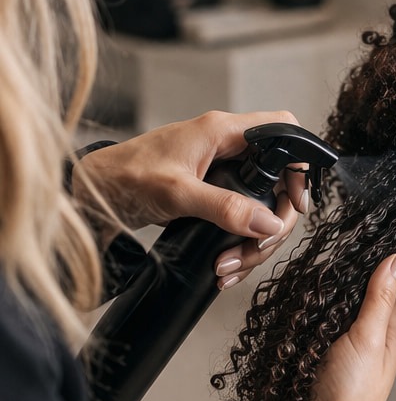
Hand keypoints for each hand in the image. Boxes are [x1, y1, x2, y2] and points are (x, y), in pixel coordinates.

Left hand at [72, 111, 309, 288]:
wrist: (92, 194)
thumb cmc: (125, 177)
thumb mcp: (177, 194)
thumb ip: (225, 207)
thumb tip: (267, 224)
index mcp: (222, 131)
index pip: (284, 131)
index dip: (299, 165)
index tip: (295, 204)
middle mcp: (227, 148)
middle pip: (279, 182)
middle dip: (273, 223)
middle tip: (255, 250)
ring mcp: (221, 172)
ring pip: (262, 207)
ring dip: (254, 242)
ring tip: (227, 268)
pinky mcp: (213, 194)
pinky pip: (242, 219)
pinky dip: (239, 245)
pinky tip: (225, 267)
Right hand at [188, 252, 395, 400]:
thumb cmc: (348, 399)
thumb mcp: (367, 339)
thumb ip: (379, 298)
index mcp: (389, 339)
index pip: (386, 290)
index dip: (372, 265)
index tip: (356, 239)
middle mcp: (368, 348)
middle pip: (355, 302)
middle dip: (339, 282)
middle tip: (322, 257)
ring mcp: (339, 359)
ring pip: (329, 317)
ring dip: (318, 302)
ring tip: (304, 279)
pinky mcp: (314, 369)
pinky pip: (309, 336)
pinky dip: (302, 323)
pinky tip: (292, 312)